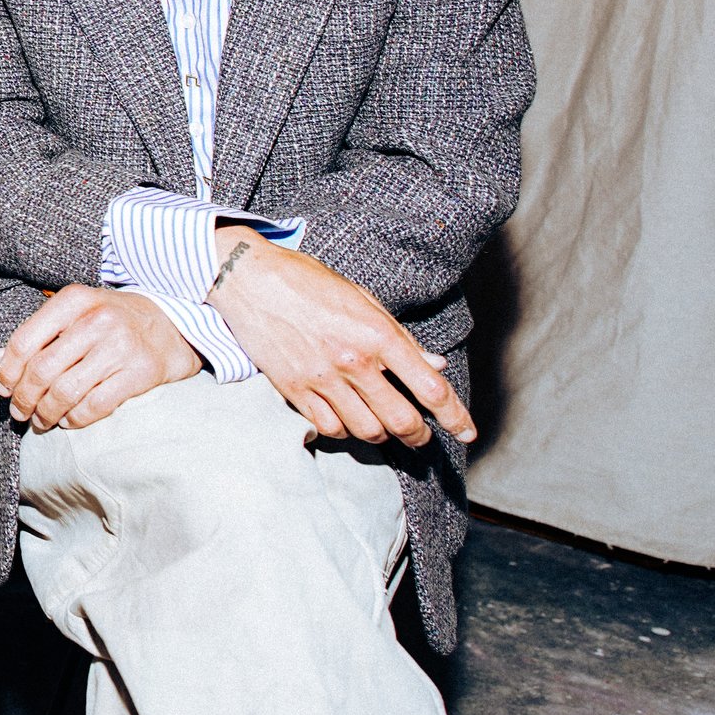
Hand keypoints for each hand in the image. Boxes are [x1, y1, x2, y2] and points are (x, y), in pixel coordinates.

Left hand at [0, 285, 202, 430]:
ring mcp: (120, 346)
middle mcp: (96, 320)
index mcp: (74, 300)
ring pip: (65, 391)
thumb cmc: (113, 321)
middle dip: (24, 398)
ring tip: (40, 421)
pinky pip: (95, 406)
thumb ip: (38, 335)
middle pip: (42, 370)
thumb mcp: (75, 315)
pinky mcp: (140, 372)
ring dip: (46, 414)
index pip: (25, 341)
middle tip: (19, 413)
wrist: (173, 326)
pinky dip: (74, 420)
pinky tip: (68, 422)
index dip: (7, 371)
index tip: (3, 390)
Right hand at [205, 230, 476, 446]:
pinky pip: (330, 428)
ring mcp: (322, 378)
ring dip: (383, 435)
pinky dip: (345, 431)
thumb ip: (400, 336)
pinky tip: (347, 420)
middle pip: (402, 421)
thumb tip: (435, 364)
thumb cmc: (307, 281)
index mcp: (377, 333)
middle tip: (422, 437)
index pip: (431, 388)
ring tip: (383, 426)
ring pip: (368, 431)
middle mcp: (353, 360)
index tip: (467, 431)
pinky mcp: (293, 389)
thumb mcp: (362, 299)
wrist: (247, 278)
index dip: (456, 416)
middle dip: (420, 436)